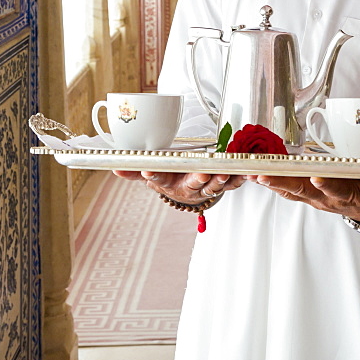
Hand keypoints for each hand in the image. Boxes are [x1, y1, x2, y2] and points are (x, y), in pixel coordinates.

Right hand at [113, 169, 244, 205]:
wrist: (188, 191)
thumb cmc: (171, 178)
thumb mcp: (154, 175)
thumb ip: (136, 171)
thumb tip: (115, 169)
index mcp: (170, 183)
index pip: (159, 179)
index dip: (153, 176)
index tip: (148, 171)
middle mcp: (188, 187)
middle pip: (192, 184)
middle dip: (197, 179)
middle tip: (200, 172)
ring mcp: (206, 187)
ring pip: (214, 186)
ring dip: (220, 180)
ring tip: (224, 172)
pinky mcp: (222, 185)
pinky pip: (232, 184)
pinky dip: (239, 179)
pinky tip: (244, 173)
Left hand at [248, 174, 359, 223]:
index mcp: (345, 195)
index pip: (336, 190)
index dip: (326, 185)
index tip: (316, 177)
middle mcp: (325, 198)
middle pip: (303, 191)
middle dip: (283, 183)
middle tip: (264, 176)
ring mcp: (314, 198)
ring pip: (292, 191)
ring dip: (272, 183)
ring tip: (253, 174)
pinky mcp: (308, 196)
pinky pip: (288, 191)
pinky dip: (273, 184)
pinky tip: (257, 177)